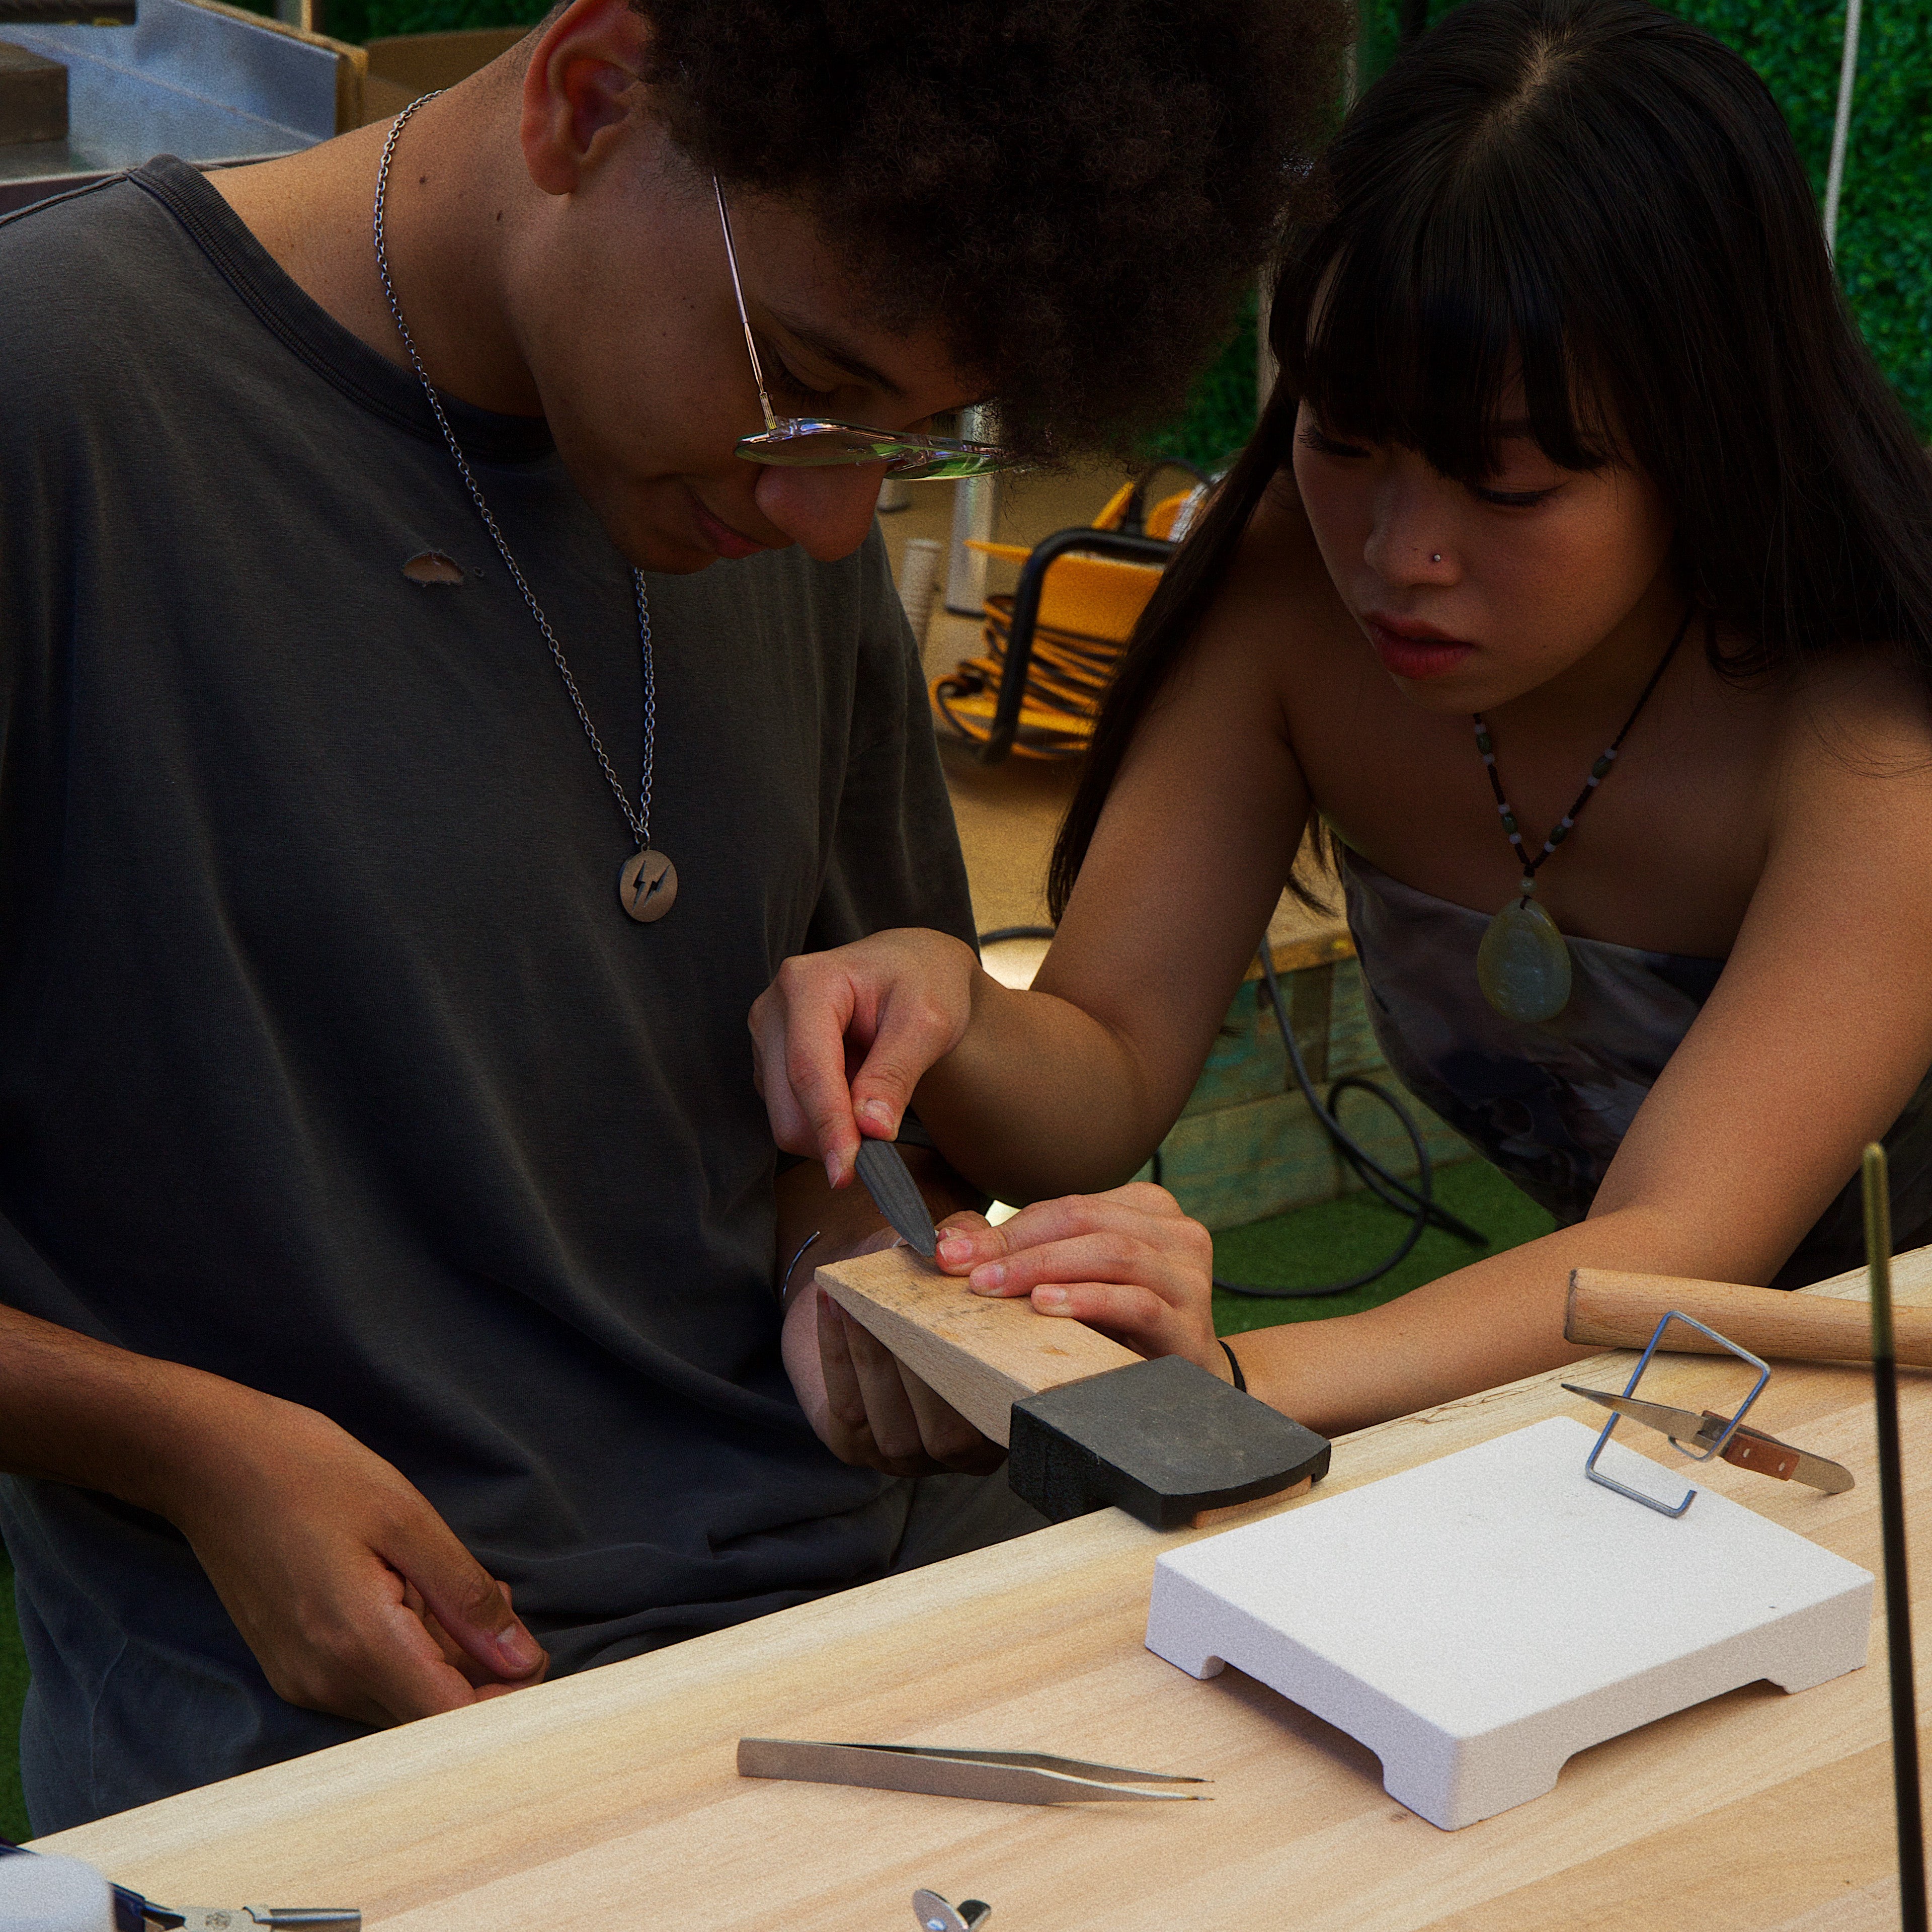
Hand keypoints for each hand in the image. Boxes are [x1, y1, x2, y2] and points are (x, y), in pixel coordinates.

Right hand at [161, 1388, 548, 1727]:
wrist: (212, 1464)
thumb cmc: (313, 1474)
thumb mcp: (408, 1520)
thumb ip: (467, 1597)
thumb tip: (522, 1659)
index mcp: (360, 1646)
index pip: (452, 1725)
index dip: (507, 1701)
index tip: (528, 1651)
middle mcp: (327, 1683)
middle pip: (429, 1720)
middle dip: (480, 1671)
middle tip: (494, 1599)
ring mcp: (304, 1682)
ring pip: (401, 1702)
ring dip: (443, 1659)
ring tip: (446, 1584)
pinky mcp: (293, 1669)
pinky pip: (369, 1684)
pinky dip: (406, 1652)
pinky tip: (410, 1596)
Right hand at [750, 928, 979, 1184]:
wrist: (913, 967)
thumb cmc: (924, 983)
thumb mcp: (927, 1021)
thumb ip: (896, 1074)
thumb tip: (871, 1130)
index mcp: (808, 983)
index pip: (809, 1070)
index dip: (828, 1126)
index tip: (847, 1173)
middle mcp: (773, 1007)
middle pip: (788, 1102)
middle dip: (832, 1135)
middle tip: (886, 1145)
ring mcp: (766, 1035)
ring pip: (785, 1116)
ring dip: (832, 1128)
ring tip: (876, 1090)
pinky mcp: (770, 1061)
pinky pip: (790, 1113)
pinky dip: (826, 1120)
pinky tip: (856, 1089)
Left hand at [781, 1223, 1004, 1476]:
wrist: (861, 1290)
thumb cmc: (924, 1280)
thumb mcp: (958, 1260)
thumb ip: (975, 1245)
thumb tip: (959, 1246)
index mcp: (1007, 1412)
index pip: (1004, 1407)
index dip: (986, 1365)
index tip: (969, 1303)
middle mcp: (964, 1452)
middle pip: (949, 1429)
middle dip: (923, 1364)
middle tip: (902, 1304)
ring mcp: (909, 1457)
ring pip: (896, 1425)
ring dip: (871, 1357)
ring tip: (855, 1298)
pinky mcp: (854, 1447)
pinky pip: (849, 1408)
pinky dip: (838, 1354)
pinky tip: (832, 1306)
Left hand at [933, 1185, 1225, 1377]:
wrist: (1186, 1392)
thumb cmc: (1120, 1329)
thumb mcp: (1075, 1279)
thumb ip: (1023, 1252)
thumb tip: (950, 1242)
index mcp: (1147, 1210)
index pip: (1067, 1207)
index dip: (1004, 1228)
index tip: (948, 1252)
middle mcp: (1177, 1235)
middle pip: (1085, 1220)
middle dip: (1015, 1244)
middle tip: (962, 1270)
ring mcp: (1190, 1280)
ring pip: (1112, 1253)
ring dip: (1043, 1267)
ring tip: (993, 1286)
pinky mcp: (1191, 1329)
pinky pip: (1137, 1303)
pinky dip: (1087, 1300)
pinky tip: (1046, 1306)